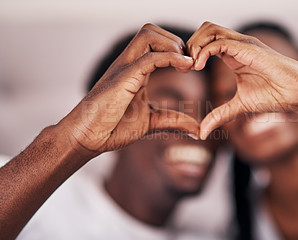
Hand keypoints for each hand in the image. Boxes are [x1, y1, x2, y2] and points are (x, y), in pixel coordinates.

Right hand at [58, 24, 196, 153]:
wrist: (87, 138)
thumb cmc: (112, 128)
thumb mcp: (151, 122)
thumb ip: (174, 121)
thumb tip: (198, 130)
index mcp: (134, 70)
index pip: (154, 42)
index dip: (176, 48)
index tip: (191, 66)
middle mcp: (129, 64)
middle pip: (151, 31)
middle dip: (175, 41)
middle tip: (188, 64)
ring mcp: (124, 68)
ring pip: (148, 34)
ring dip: (172, 45)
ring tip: (186, 65)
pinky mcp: (123, 78)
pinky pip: (149, 58)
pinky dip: (170, 58)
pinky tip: (184, 68)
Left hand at [186, 22, 297, 138]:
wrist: (297, 93)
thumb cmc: (274, 96)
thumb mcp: (238, 107)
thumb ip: (219, 116)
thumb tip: (203, 133)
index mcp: (233, 55)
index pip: (206, 41)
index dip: (191, 52)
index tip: (185, 71)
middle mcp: (237, 45)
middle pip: (205, 29)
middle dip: (190, 44)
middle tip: (186, 67)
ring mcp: (243, 44)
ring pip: (210, 29)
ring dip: (195, 45)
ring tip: (193, 66)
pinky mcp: (249, 48)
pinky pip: (220, 42)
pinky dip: (204, 52)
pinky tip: (200, 67)